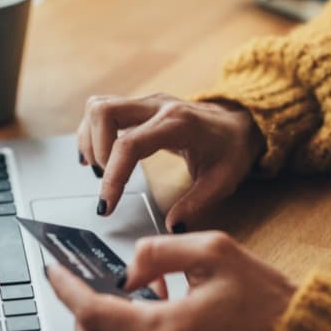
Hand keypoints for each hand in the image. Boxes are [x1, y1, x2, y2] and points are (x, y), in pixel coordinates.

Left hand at [47, 231, 295, 330]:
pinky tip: (157, 314)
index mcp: (170, 328)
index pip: (94, 313)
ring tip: (132, 296)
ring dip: (106, 328)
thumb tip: (125, 271)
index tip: (53, 270)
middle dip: (77, 314)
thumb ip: (158, 251)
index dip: (66, 290)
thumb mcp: (215, 250)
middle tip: (82, 285)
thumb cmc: (263, 296)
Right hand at [77, 94, 263, 231]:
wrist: (240, 122)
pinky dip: (93, 132)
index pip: (129, 144)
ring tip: (100, 169)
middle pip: (104, 112)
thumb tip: (172, 227)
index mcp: (178, 124)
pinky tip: (97, 156)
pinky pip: (103, 110)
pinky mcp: (139, 106)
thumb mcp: (223, 181)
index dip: (113, 176)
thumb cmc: (231, 149)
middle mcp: (157, 106)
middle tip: (105, 179)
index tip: (106, 205)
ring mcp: (146, 103)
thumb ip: (197, 205)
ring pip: (99, 107)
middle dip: (95, 150)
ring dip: (90, 139)